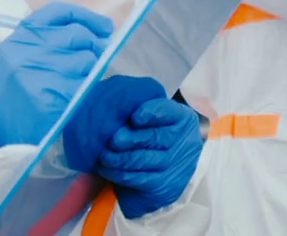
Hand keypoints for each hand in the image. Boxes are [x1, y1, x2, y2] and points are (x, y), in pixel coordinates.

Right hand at [0, 2, 113, 147]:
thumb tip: (103, 35)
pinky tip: (71, 100)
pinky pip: (85, 86)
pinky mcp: (52, 100)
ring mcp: (38, 75)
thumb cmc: (18, 93)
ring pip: (87, 60)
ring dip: (89, 71)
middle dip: (93, 46)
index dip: (87, 16)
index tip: (106, 27)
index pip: (59, 12)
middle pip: (78, 34)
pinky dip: (85, 92)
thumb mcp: (24, 58)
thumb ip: (55, 40)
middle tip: (95, 59)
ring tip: (73, 84)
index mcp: (19, 38)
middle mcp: (26, 52)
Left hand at [63, 76, 202, 218]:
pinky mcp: (162, 186)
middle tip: (112, 139)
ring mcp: (173, 165)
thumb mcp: (154, 118)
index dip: (150, 113)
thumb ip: (140, 106)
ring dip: (118, 158)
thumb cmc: (153, 136)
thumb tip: (117, 100)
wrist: (165, 172)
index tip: (134, 117)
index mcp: (181, 118)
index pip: (167, 111)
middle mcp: (183, 141)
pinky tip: (106, 168)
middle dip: (128, 138)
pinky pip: (137, 178)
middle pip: (154, 137)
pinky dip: (118, 173)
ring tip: (104, 155)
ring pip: (142, 159)